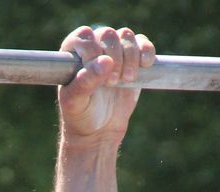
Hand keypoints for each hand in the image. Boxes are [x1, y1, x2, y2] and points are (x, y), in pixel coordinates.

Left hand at [58, 26, 155, 146]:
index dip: (93, 53)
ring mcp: (114, 51)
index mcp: (72, 53)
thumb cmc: (81, 114)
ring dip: (130, 56)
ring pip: (126, 36)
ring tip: (126, 80)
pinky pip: (143, 43)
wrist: (99, 129)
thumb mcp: (75, 102)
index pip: (84, 37)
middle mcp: (93, 47)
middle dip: (114, 57)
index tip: (98, 78)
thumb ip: (85, 82)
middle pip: (107, 34)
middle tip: (111, 83)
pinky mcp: (133, 59)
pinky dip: (147, 51)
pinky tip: (145, 65)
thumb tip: (106, 62)